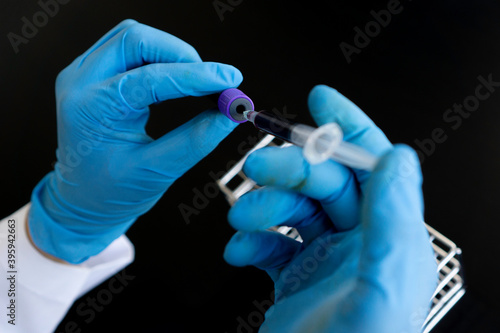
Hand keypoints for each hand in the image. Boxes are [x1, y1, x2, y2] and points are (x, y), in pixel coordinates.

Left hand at [28, 20, 242, 263]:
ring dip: (170, 52)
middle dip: (181, 54)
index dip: (196, 76)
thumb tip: (229, 114)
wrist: (81, 200)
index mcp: (92, 110)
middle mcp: (80, 83)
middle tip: (212, 80)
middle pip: (136, 40)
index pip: (150, 78)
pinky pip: (129, 48)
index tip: (229, 81)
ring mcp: (83, 74)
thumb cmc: (110, 193)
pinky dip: (158, 56)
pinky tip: (175, 76)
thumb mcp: (156, 172)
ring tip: (196, 79)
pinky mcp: (93, 74)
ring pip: (133, 37)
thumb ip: (195, 140)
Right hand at [224, 85, 437, 332]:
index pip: (372, 167)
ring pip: (292, 209)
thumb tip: (398, 157)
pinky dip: (251, 241)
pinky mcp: (295, 277)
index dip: (347, 128)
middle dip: (285, 170)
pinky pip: (271, 241)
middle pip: (322, 183)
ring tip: (242, 222)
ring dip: (262, 208)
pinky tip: (240, 252)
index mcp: (388, 240)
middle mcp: (359, 245)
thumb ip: (394, 220)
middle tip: (255, 169)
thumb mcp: (382, 287)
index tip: (321, 99)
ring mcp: (325, 260)